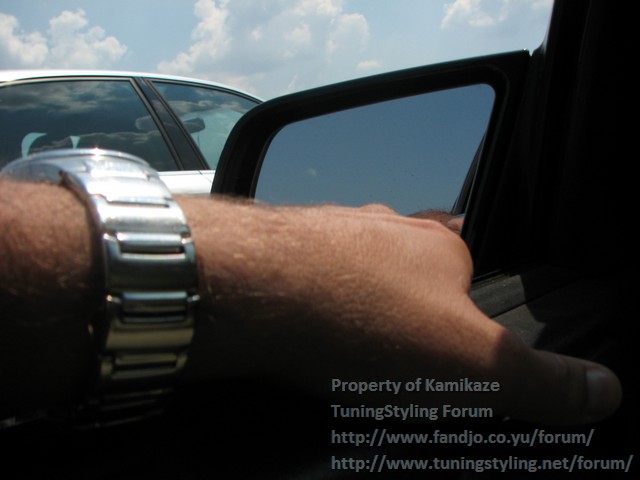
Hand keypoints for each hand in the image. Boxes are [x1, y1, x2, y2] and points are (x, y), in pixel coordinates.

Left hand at [181, 200, 621, 424]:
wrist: (251, 289)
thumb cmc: (360, 317)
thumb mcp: (467, 365)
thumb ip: (536, 379)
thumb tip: (605, 391)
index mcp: (439, 246)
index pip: (472, 258)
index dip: (469, 296)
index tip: (459, 330)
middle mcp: (385, 226)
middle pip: (409, 259)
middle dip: (410, 296)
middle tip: (402, 343)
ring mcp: (328, 230)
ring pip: (357, 261)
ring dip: (359, 293)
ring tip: (352, 337)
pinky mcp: (281, 248)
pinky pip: (308, 271)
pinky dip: (312, 295)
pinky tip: (304, 325)